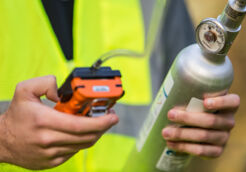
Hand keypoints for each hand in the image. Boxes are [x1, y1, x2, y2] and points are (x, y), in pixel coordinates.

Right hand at [0, 76, 118, 169]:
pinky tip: (82, 132)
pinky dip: (82, 141)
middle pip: (87, 136)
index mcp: (44, 121)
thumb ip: (47, 83)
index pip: (80, 125)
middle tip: (111, 118)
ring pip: (83, 145)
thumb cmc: (16, 116)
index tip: (112, 116)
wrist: (1, 141)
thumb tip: (65, 94)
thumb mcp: (25, 90)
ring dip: (95, 133)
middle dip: (104, 127)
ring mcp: (51, 154)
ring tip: (98, 122)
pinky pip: (75, 151)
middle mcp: (48, 140)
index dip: (101, 122)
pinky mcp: (52, 162)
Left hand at [162, 94, 239, 157]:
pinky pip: (201, 150)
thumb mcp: (197, 97)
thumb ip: (191, 92)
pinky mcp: (217, 151)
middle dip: (188, 118)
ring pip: (203, 136)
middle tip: (170, 114)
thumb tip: (169, 87)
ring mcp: (224, 138)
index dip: (221, 102)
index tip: (205, 101)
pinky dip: (184, 147)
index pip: (233, 102)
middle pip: (211, 120)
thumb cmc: (194, 106)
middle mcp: (229, 122)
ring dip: (182, 134)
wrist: (196, 128)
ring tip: (165, 132)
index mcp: (228, 106)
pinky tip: (171, 144)